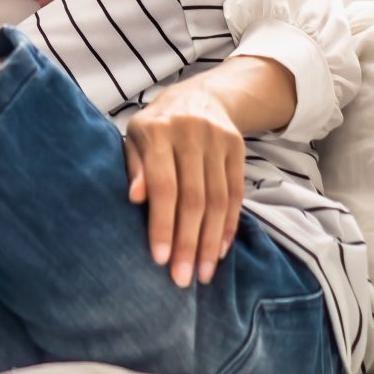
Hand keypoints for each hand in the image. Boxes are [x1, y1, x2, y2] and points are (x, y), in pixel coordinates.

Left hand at [122, 83, 246, 289]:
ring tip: (203, 274)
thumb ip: (134, 167)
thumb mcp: (135, 139)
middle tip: (182, 278)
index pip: (163, 186)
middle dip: (188, 243)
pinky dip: (229, 226)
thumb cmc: (156, 127)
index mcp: (158, 130)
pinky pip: (236, 194)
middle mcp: (191, 132)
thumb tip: (134, 199)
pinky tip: (220, 251)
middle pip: (193, 198)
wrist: (199, 95)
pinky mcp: (238, 148)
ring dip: (211, 242)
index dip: (162, 224)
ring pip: (218, 200)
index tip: (159, 259)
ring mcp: (219, 139)